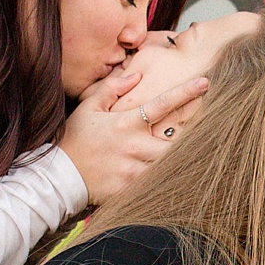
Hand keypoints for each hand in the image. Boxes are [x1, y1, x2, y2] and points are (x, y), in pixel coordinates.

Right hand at [58, 68, 210, 202]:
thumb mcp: (88, 107)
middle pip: (176, 141)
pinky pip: (156, 183)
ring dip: (179, 160)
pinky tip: (173, 178)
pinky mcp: (130, 189)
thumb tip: (136, 75)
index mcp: (126, 123)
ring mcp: (133, 169)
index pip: (162, 103)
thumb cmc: (74, 139)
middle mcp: (133, 146)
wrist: (58, 175)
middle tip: (206, 133)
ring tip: (194, 156)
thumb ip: (112, 88)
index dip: (186, 92)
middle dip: (191, 138)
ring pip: (169, 164)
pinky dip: (164, 179)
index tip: (205, 83)